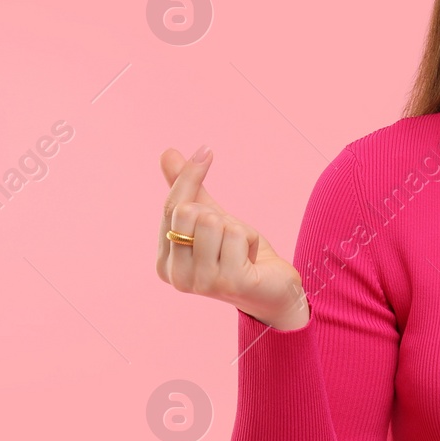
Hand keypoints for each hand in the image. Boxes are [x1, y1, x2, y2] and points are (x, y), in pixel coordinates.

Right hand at [156, 145, 309, 329]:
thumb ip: (189, 189)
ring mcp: (202, 283)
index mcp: (165, 263)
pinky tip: (250, 258)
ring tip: (240, 250)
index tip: (207, 150)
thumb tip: (168, 153)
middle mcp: (177, 278)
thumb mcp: (211, 218)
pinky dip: (250, 238)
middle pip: (189, 211)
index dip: (190, 176)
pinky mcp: (230, 282)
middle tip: (228, 238)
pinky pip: (237, 234)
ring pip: (213, 221)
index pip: (171, 207)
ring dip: (236, 228)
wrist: (274, 290)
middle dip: (217, 215)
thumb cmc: (238, 254)